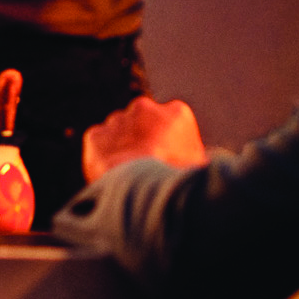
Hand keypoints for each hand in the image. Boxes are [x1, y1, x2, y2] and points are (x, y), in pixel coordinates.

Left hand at [81, 96, 205, 182]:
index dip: (168, 144)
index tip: (168, 161)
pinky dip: (103, 157)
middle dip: (143, 141)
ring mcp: (118, 120)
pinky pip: (99, 145)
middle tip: (146, 168)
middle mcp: (145, 108)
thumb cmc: (181, 183)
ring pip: (119, 133)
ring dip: (122, 149)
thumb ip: (194, 157)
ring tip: (129, 176)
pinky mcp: (96, 135)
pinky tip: (113, 175)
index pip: (170, 124)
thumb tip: (200, 167)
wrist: (145, 190)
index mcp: (177, 113)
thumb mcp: (202, 169)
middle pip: (142, 124)